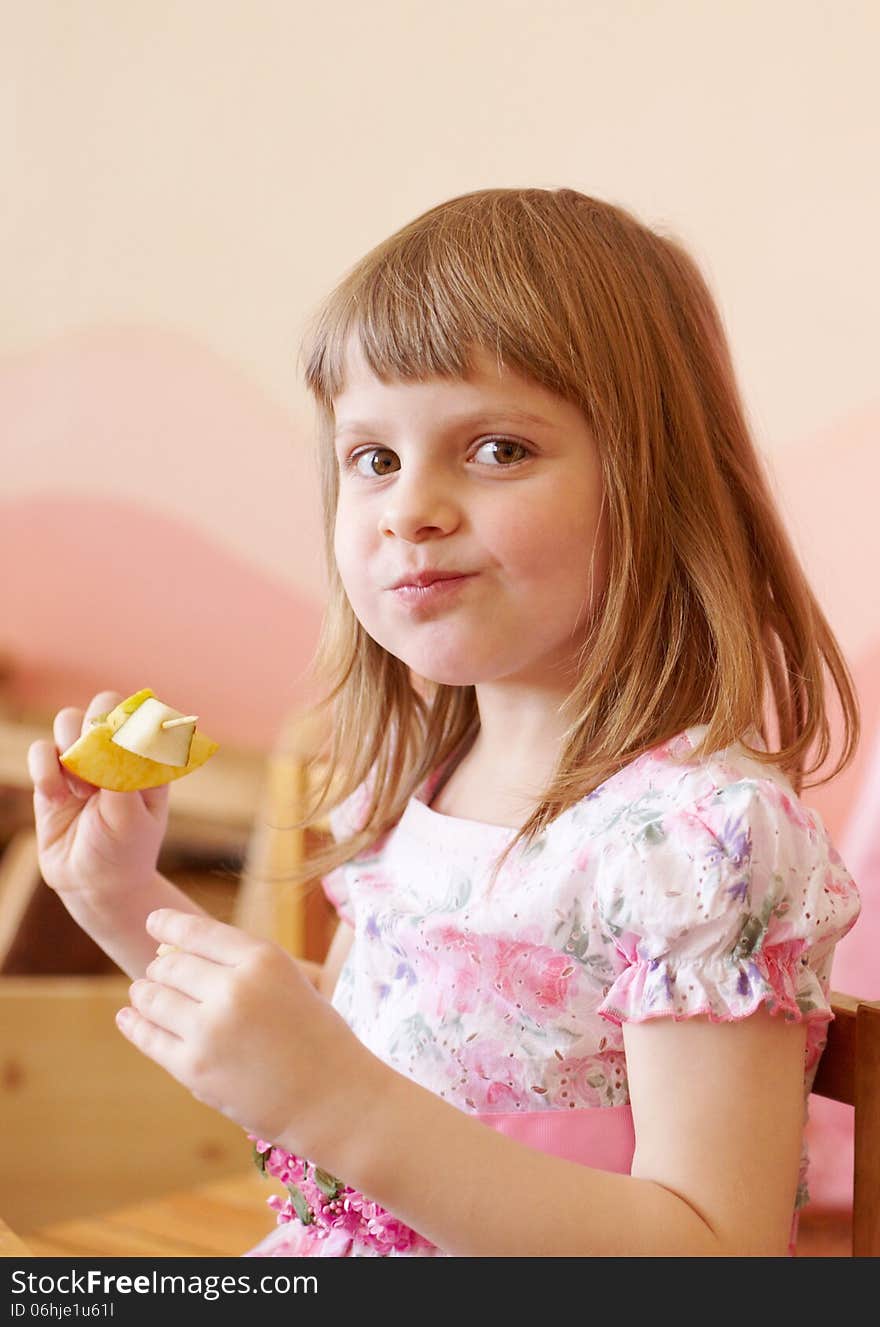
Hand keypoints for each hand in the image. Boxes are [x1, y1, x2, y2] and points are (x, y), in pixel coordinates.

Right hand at [27, 692, 169, 898]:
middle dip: (96, 726)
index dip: (130, 719)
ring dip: (71, 750)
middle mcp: (116, 751)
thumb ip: (122, 775)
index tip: (124, 747)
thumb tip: (108, 735)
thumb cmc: (124, 852)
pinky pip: (40, 749)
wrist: (93, 884)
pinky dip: (44, 770)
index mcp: (148, 756)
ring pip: (68, 719)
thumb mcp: (131, 818)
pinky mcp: (52, 775)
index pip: (143, 712)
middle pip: (104, 704)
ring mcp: (83, 760)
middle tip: (96, 760)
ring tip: (82, 790)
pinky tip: (58, 799)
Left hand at [116, 910, 368, 1153]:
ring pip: (153, 998)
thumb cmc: (314, 1035)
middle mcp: (234, 988)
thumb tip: (172, 951)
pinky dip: (134, 1024)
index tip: (152, 921)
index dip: (168, 923)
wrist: (333, 1098)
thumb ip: (238, 965)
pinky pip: (149, 1038)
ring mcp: (210, 1030)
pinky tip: (129, 1017)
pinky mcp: (194, 1069)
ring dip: (143, 993)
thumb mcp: (286, 982)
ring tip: (141, 993)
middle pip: (170, 965)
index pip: (196, 931)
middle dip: (160, 967)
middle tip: (156, 972)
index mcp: (262, 959)